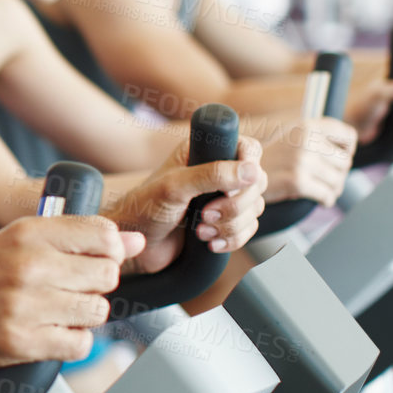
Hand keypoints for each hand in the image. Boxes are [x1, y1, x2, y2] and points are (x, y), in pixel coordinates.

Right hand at [0, 214, 140, 366]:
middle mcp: (29, 266)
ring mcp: (26, 306)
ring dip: (84, 315)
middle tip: (70, 289)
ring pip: (97, 311)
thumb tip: (137, 240)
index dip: (110, 250)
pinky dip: (71, 341)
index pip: (104, 234)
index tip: (95, 260)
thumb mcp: (19, 240)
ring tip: (56, 311)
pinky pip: (80, 344)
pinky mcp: (24, 342)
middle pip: (107, 275)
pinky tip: (50, 332)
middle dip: (96, 285)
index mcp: (28, 233)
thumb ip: (77, 237)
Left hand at [109, 136, 266, 272]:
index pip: (247, 149)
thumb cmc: (143, 208)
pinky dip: (233, 239)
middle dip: (236, 206)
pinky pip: (248, 229)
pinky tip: (210, 243)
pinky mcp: (224, 222)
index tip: (229, 189)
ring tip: (201, 231)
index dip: (248, 168)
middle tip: (206, 215)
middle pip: (257, 183)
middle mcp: (217, 171)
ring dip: (231, 225)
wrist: (134, 243)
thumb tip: (251, 170)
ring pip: (255, 209)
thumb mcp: (174, 187)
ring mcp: (222, 197)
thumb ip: (211, 175)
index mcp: (203, 151)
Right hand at [257, 116, 354, 204]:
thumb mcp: (293, 136)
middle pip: (345, 162)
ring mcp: (302, 161)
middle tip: (324, 179)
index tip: (335, 158)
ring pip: (338, 181)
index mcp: (307, 125)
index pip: (349, 137)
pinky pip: (327, 196)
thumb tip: (350, 152)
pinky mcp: (297, 182)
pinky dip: (325, 200)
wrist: (239, 171)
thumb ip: (319, 137)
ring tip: (319, 188)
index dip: (347, 150)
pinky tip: (317, 198)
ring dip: (332, 189)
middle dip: (338, 174)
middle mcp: (306, 140)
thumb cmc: (271, 157)